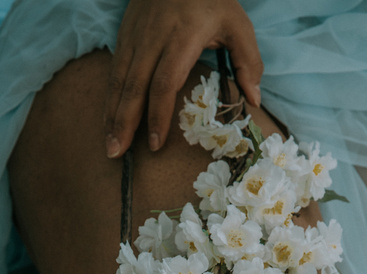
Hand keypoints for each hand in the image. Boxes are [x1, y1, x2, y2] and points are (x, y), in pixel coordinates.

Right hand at [104, 0, 263, 157]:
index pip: (164, 82)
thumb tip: (254, 100)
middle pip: (134, 86)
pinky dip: (110, 99)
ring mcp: (135, 36)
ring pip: (119, 80)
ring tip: (110, 145)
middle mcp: (153, 38)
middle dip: (124, 122)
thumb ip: (248, 62)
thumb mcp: (238, 24)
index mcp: (182, 37)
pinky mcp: (125, 35)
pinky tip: (109, 120)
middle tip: (117, 153)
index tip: (155, 144)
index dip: (157, 115)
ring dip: (112, 115)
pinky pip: (115, 71)